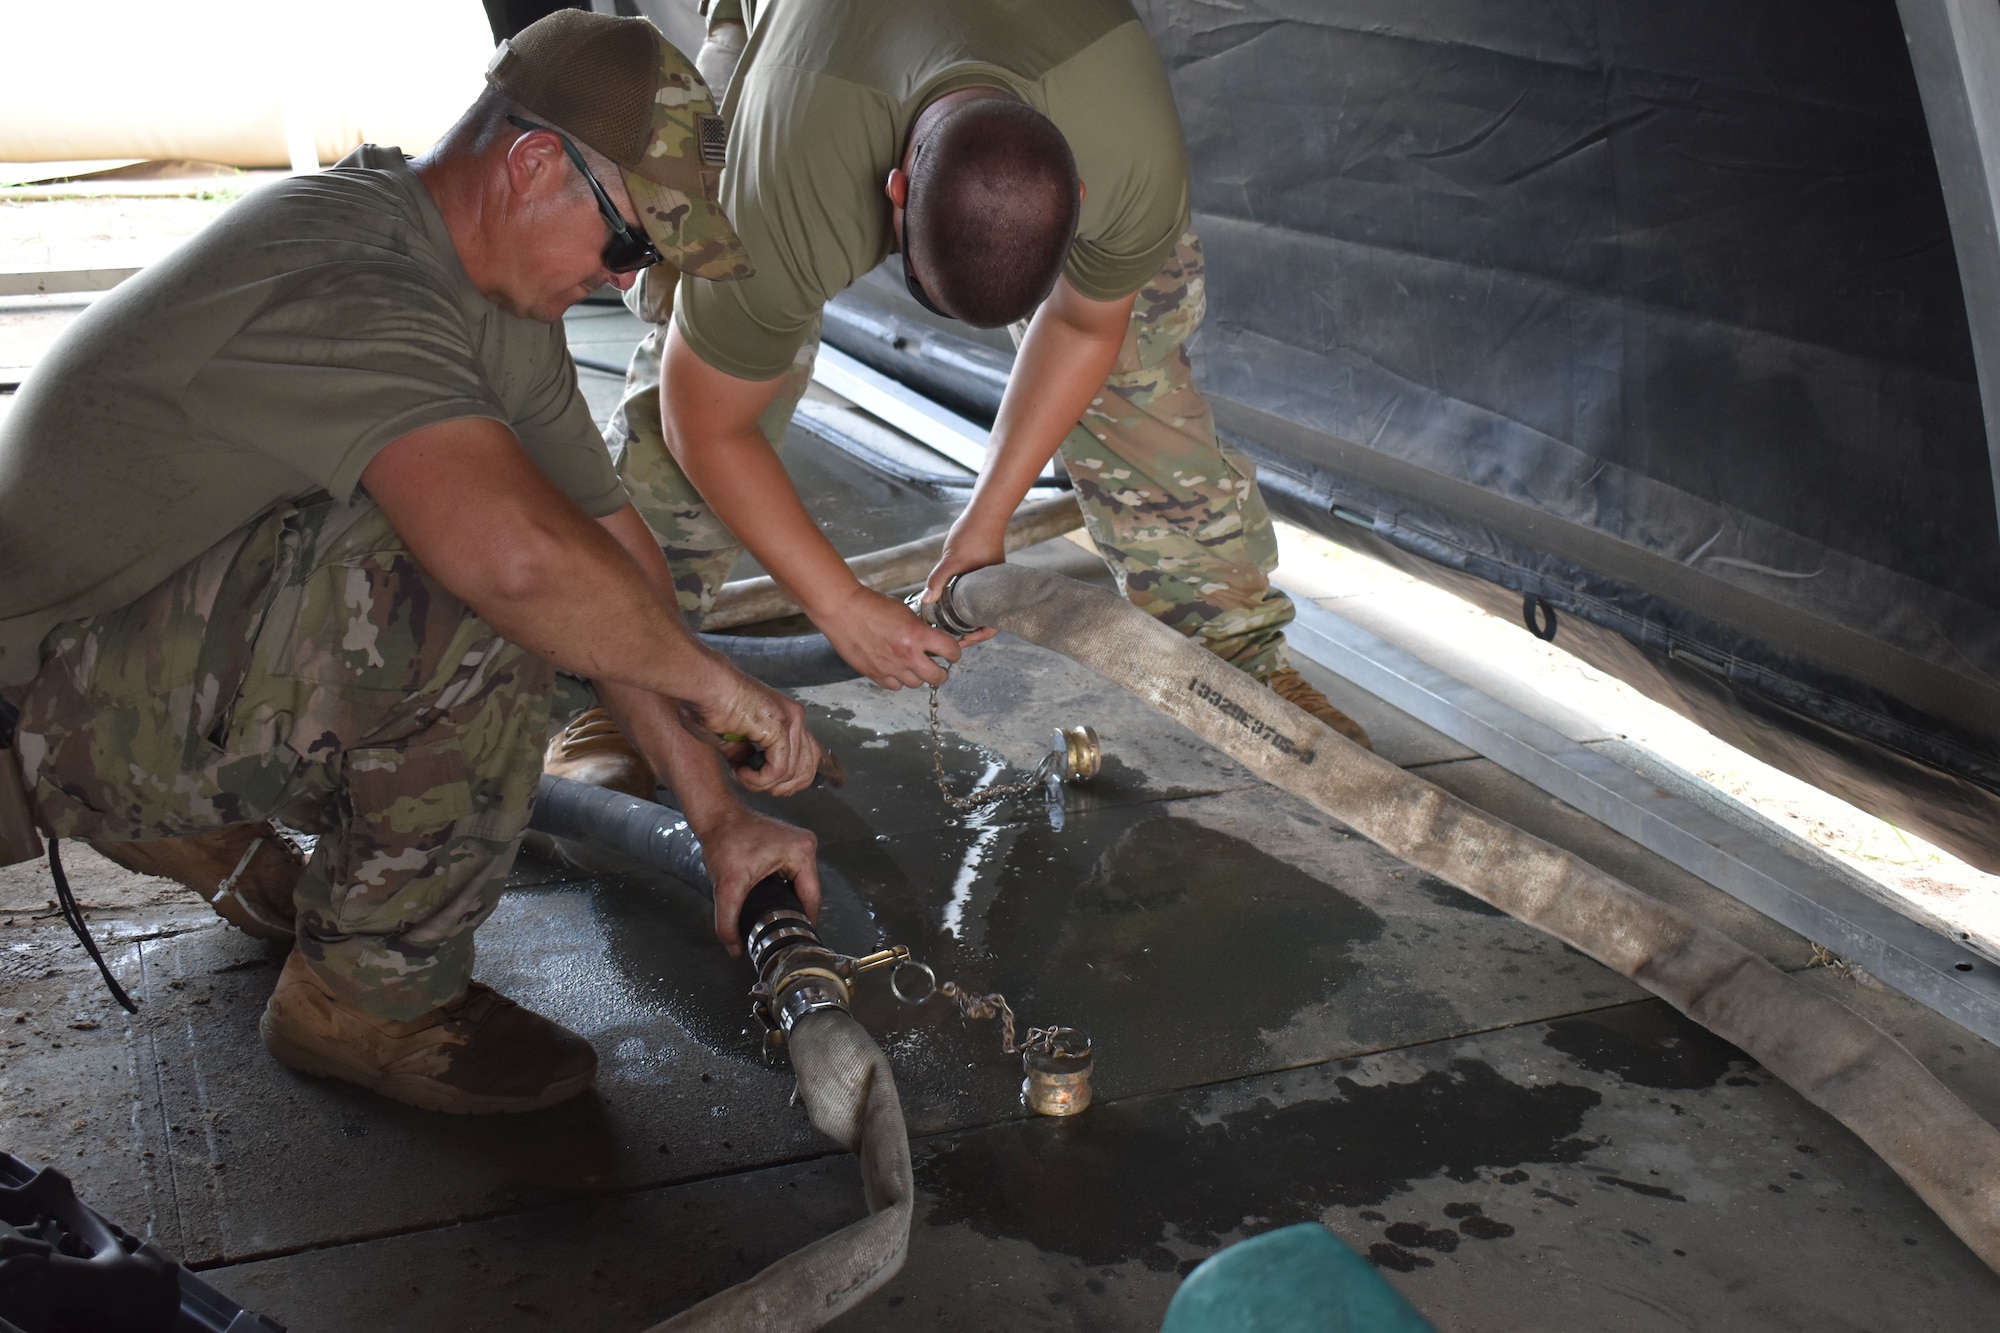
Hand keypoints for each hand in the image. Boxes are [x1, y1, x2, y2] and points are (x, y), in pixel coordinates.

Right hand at [677, 653, 823, 794]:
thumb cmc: (707, 703)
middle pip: (808, 770)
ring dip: (763, 784)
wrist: (703, 685)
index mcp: (786, 717)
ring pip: (793, 774)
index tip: (762, 784)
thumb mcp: (729, 738)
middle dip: (780, 788)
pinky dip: (758, 779)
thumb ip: (744, 753)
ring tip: (741, 774)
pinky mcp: (780, 727)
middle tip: (753, 783)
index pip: (807, 759)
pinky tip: (740, 771)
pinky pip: (780, 770)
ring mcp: (791, 721)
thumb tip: (748, 768)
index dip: (788, 781)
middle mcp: (794, 718)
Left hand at [690, 801, 820, 954]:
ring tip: (774, 915)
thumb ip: (728, 921)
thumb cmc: (724, 839)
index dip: (802, 922)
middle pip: (806, 893)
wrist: (715, 817)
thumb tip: (734, 947)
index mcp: (802, 852)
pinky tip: (770, 898)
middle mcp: (806, 845)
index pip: (811, 899)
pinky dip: (782, 888)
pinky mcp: (789, 845)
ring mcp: (799, 844)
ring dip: (787, 899)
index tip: (794, 938)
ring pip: (799, 885)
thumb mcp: (726, 886)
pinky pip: (792, 875)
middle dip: (792, 911)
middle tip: (778, 931)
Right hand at [815, 584, 966, 688]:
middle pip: (937, 677)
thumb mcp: (906, 611)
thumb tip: (933, 639)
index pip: (950, 651)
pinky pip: (895, 686)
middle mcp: (906, 655)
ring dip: (918, 676)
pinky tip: (896, 668)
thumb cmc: (872, 606)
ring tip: (913, 665)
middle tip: (939, 667)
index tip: (953, 652)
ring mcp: (890, 668)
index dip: (955, 652)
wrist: (843, 610)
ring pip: (916, 684)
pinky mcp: (875, 674)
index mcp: (917, 635)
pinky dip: (898, 680)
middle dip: (942, 672)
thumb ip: (921, 629)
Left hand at [918, 514, 1003, 644]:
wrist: (984, 513)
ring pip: (977, 608)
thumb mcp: (952, 560)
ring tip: (946, 624)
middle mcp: (992, 590)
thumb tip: (925, 601)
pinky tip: (947, 602)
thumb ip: (938, 580)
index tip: (962, 641)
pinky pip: (972, 594)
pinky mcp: (980, 574)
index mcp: (992, 592)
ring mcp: (986, 582)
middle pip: (983, 620)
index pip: (992, 625)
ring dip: (964, 617)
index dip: (978, 637)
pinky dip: (962, 602)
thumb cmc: (974, 535)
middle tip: (950, 638)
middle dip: (968, 631)